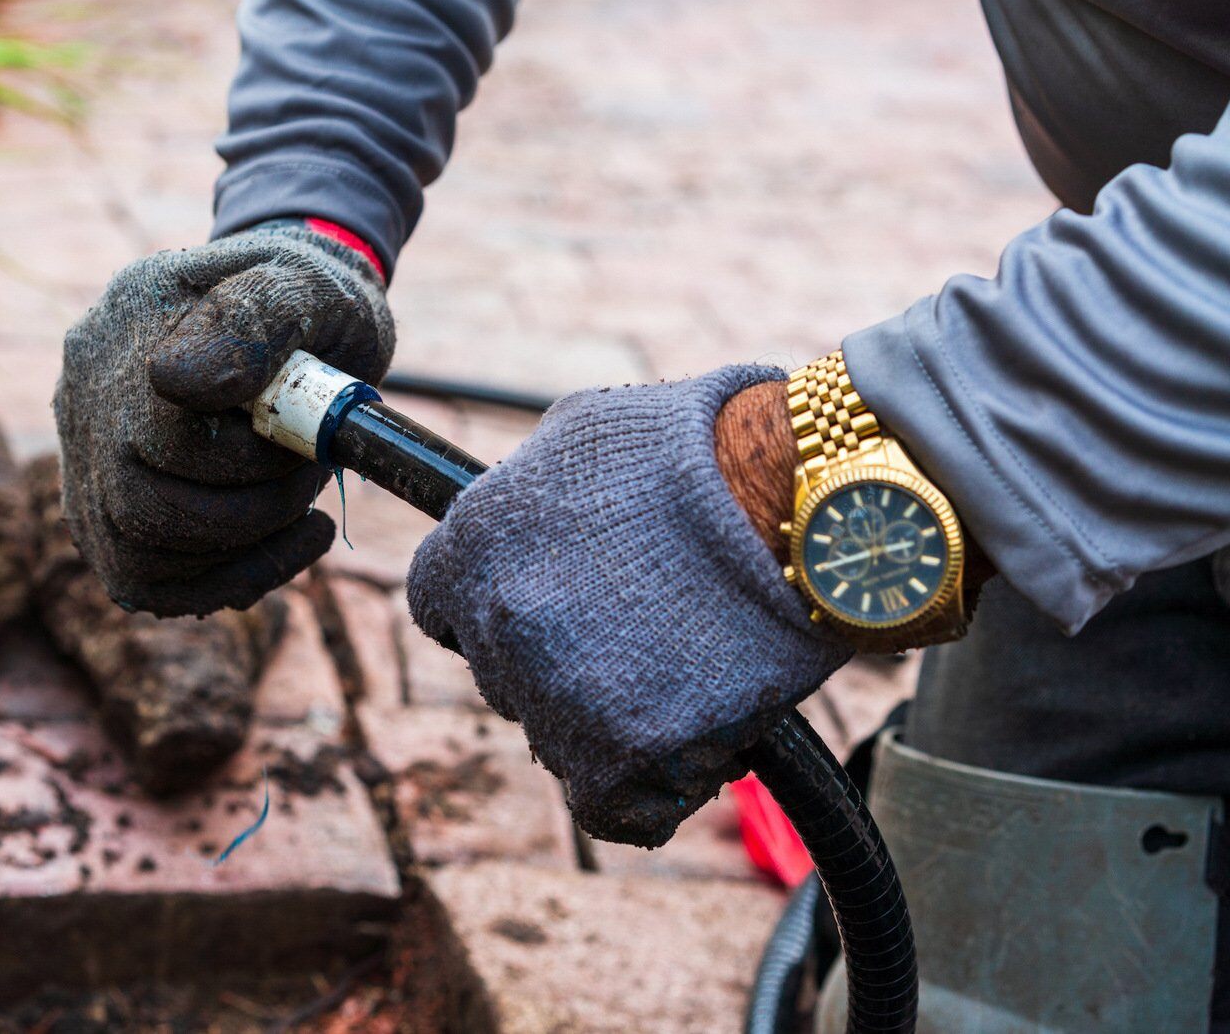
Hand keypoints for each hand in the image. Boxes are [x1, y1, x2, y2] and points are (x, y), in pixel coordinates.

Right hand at [55, 221, 393, 616]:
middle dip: (250, 513)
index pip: (153, 433)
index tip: (309, 439)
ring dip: (241, 548)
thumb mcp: (306, 288)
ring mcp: (86, 453)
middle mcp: (87, 388)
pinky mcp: (105, 507)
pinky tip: (286, 543)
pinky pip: (142, 580)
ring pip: (135, 556)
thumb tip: (175, 383)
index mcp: (128, 321)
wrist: (309, 320)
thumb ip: (251, 319)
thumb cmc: (313, 305)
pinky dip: (226, 579)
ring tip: (299, 502)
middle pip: (137, 508)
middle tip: (308, 476)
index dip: (246, 461)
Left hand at [406, 366, 852, 846]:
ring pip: (560, 741)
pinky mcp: (618, 749)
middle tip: (646, 636)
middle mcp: (496, 621)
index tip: (552, 611)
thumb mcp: (582, 432)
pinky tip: (699, 744)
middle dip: (564, 666)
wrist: (799, 498)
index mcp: (472, 544)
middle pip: (507, 678)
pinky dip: (654, 789)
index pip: (441, 609)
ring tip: (694, 670)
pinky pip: (615, 808)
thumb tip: (516, 509)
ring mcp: (552, 689)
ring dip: (615, 723)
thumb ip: (528, 490)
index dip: (496, 613)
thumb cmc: (703, 448)